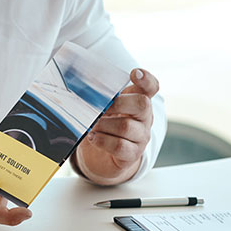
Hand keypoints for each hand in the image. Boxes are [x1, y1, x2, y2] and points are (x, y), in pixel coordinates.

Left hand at [74, 68, 157, 184]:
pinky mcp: (132, 154)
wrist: (104, 157)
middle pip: (142, 104)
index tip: (134, 73)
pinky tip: (92, 137)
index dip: (146, 79)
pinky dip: (102, 140)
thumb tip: (80, 86)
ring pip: (126, 127)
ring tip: (91, 125)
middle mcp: (144, 118)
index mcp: (138, 101)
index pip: (151, 87)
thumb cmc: (104, 125)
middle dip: (117, 103)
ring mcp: (141, 137)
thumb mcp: (104, 107)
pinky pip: (120, 146)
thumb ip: (99, 96)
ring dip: (103, 124)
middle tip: (100, 108)